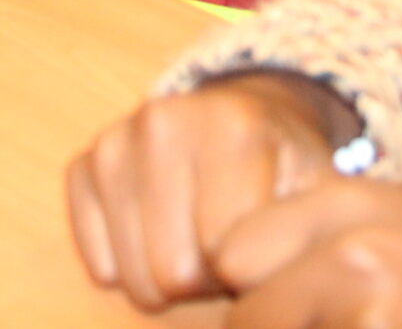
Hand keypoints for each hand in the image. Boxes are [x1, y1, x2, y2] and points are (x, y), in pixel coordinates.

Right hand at [67, 73, 357, 309]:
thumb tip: (293, 287)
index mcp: (234, 125)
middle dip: (206, 279)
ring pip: (132, 277)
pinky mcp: (84, 164)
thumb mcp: (317, 191)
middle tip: (227, 248)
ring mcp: (116, 140)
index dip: (246, 271)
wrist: (247, 115)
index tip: (261, 245)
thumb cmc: (283, 165)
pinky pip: (96, 262)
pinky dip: (129, 264)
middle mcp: (165, 120)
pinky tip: (160, 232)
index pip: (225, 256)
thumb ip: (310, 234)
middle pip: (175, 272)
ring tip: (197, 240)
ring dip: (168, 277)